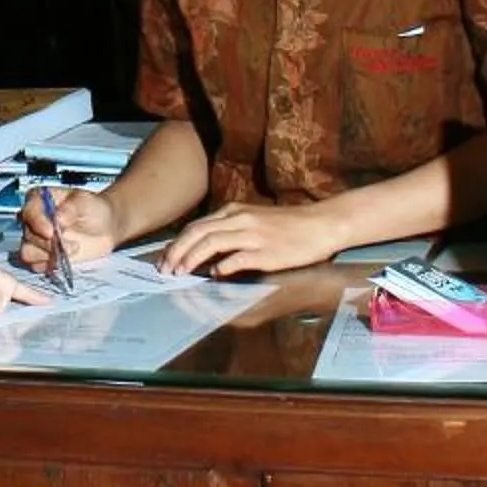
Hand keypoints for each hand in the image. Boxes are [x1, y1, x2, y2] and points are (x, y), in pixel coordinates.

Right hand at [16, 185, 115, 270]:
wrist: (105, 227)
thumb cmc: (93, 208)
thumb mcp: (85, 202)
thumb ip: (71, 208)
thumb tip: (58, 217)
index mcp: (40, 199)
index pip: (29, 210)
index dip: (37, 222)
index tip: (51, 232)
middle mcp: (34, 219)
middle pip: (28, 234)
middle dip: (49, 243)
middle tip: (72, 244)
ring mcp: (36, 238)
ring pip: (28, 252)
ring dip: (49, 255)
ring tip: (71, 251)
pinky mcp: (41, 255)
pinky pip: (34, 265)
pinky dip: (48, 265)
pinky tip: (62, 261)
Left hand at [159, 201, 346, 279]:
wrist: (321, 224)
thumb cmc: (289, 225)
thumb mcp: (254, 220)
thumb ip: (231, 232)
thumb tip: (208, 254)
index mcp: (235, 212)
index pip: (197, 226)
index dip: (177, 243)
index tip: (165, 259)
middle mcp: (240, 219)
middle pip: (198, 232)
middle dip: (177, 251)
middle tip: (165, 269)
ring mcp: (253, 235)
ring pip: (211, 242)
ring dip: (192, 258)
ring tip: (180, 273)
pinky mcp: (266, 251)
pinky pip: (237, 258)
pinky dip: (221, 266)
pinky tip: (214, 275)